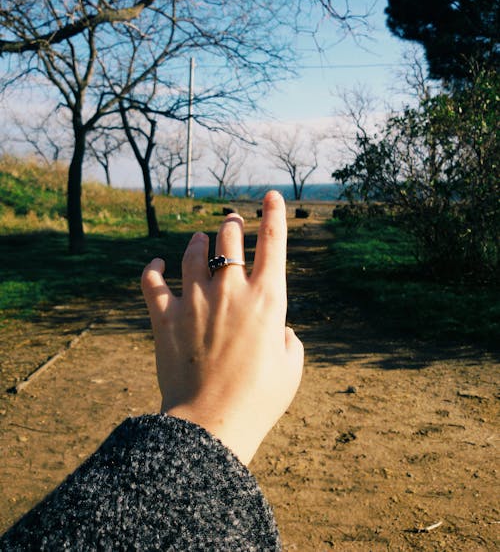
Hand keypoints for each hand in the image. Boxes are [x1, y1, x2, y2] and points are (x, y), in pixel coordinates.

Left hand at [141, 190, 303, 464]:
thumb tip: (278, 328)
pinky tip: (157, 262)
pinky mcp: (165, 316)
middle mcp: (231, 291)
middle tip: (231, 221)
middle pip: (228, 238)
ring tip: (198, 237)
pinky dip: (153, 268)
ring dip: (197, 240)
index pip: (274, 243)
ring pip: (193, 251)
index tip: (271, 196)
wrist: (211, 423)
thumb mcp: (292, 367)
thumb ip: (289, 338)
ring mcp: (195, 300)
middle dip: (232, 224)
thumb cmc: (259, 399)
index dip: (274, 215)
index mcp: (268, 299)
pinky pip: (152, 281)